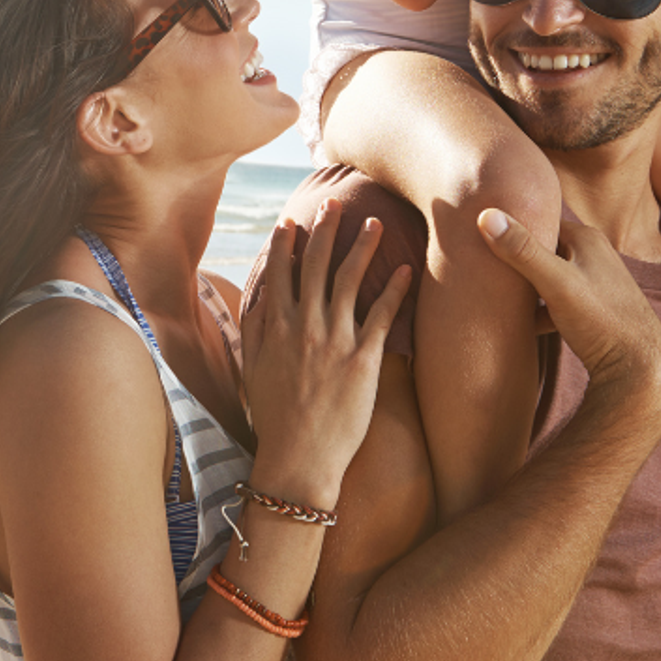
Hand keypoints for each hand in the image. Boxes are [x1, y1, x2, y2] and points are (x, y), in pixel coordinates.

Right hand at [241, 202, 411, 503]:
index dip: (286, 245)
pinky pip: (383, 315)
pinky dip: (395, 289)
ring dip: (362, 247)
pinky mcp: (363, 359)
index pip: (279, 275)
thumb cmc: (275, 418)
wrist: (298, 457)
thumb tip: (257, 302)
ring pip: (349, 280)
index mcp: (274, 329)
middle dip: (325, 230)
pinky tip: (407, 268)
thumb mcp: (253, 370)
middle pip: (315, 266)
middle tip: (336, 203)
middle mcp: (303, 328)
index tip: (292, 220)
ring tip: (376, 222)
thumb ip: (256, 333)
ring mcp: (333, 340)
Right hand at [476, 210, 660, 407]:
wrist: (640, 368)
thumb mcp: (557, 283)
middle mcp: (596, 255)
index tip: (477, 235)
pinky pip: (558, 303)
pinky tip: (522, 325)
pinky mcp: (595, 310)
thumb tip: (487, 216)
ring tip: (495, 296)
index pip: (540, 221)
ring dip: (526, 287)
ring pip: (550, 278)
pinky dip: (540, 311)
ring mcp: (597, 283)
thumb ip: (523, 251)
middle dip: (515, 258)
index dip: (510, 228)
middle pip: (544, 249)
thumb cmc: (602, 322)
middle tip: (479, 266)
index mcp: (587, 239)